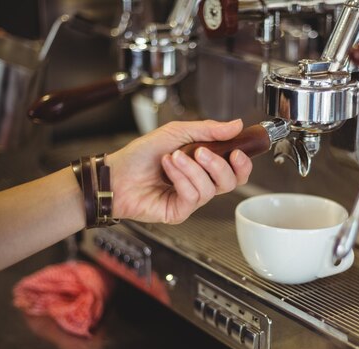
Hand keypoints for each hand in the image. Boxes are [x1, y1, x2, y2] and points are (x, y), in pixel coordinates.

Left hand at [107, 119, 252, 223]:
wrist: (116, 173)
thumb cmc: (141, 155)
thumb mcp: (177, 132)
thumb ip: (208, 129)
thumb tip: (235, 125)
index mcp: (204, 166)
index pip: (235, 171)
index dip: (242, 164)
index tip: (237, 151)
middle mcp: (200, 183)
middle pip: (230, 183)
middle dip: (219, 165)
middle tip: (201, 152)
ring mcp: (190, 199)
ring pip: (210, 188)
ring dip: (192, 169)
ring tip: (173, 157)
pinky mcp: (179, 212)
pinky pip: (193, 196)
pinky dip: (181, 179)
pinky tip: (168, 169)